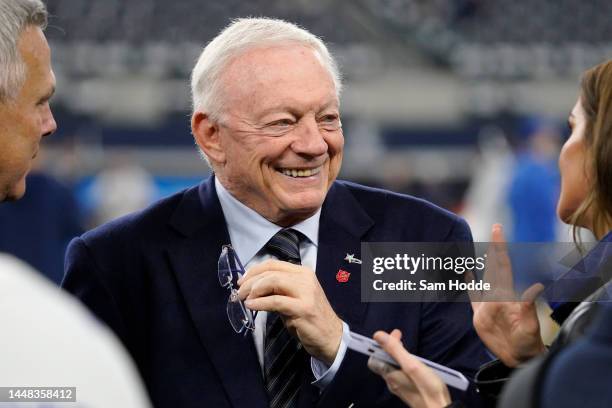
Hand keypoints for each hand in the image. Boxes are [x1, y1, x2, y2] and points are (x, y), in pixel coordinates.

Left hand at [237, 259, 342, 364]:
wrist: (331, 337)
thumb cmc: (309, 319)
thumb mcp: (293, 299)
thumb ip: (277, 291)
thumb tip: (252, 288)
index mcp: (303, 273)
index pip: (273, 264)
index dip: (254, 270)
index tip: (242, 280)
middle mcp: (305, 278)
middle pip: (271, 272)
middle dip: (250, 281)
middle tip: (239, 293)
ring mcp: (306, 292)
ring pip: (273, 282)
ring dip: (253, 290)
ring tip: (244, 299)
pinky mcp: (303, 308)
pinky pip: (276, 301)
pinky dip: (260, 303)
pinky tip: (251, 306)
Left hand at [368, 329, 450, 407]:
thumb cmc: (427, 388)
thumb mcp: (411, 365)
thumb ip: (395, 350)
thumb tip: (378, 335)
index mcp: (389, 375)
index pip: (373, 360)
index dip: (380, 345)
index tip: (391, 336)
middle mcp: (392, 382)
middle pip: (383, 362)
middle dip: (389, 347)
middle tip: (399, 335)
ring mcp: (400, 387)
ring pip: (393, 367)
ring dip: (397, 354)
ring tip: (406, 346)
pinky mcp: (409, 391)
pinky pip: (401, 374)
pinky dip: (403, 363)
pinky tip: (412, 361)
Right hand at [470, 224, 545, 366]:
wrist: (520, 357)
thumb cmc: (527, 343)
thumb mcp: (529, 326)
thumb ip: (528, 307)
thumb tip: (537, 287)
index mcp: (506, 295)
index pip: (502, 265)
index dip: (499, 247)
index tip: (498, 229)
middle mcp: (497, 295)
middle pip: (493, 266)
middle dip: (494, 247)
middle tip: (496, 228)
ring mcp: (488, 304)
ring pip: (483, 277)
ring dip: (481, 262)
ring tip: (479, 248)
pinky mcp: (480, 315)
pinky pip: (472, 295)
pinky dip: (469, 283)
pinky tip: (467, 273)